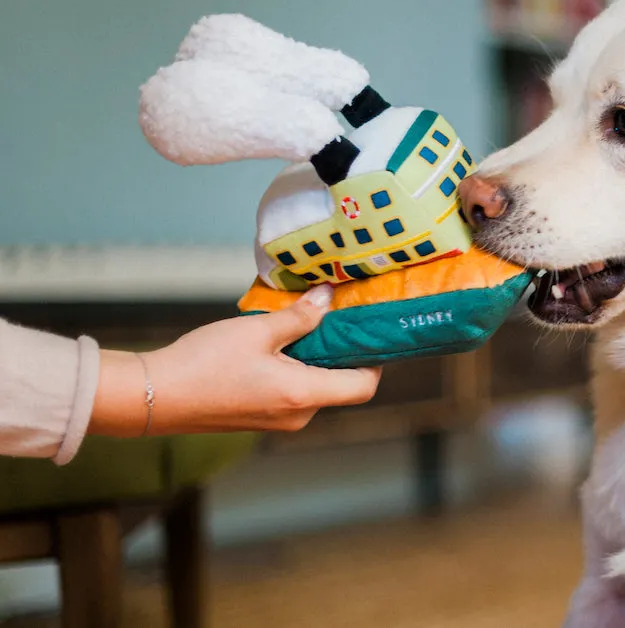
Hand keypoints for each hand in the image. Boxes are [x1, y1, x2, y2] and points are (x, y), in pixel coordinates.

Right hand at [88, 284, 380, 436]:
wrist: (152, 396)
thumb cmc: (203, 363)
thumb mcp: (257, 330)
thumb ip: (299, 317)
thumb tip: (328, 299)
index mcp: (302, 395)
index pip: (364, 386)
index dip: (375, 359)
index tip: (369, 331)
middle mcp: (297, 416)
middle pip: (341, 385)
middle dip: (340, 352)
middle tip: (335, 316)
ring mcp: (279, 422)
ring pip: (315, 387)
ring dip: (314, 358)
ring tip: (300, 324)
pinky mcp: (261, 419)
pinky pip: (292, 393)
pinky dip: (294, 369)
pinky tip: (276, 344)